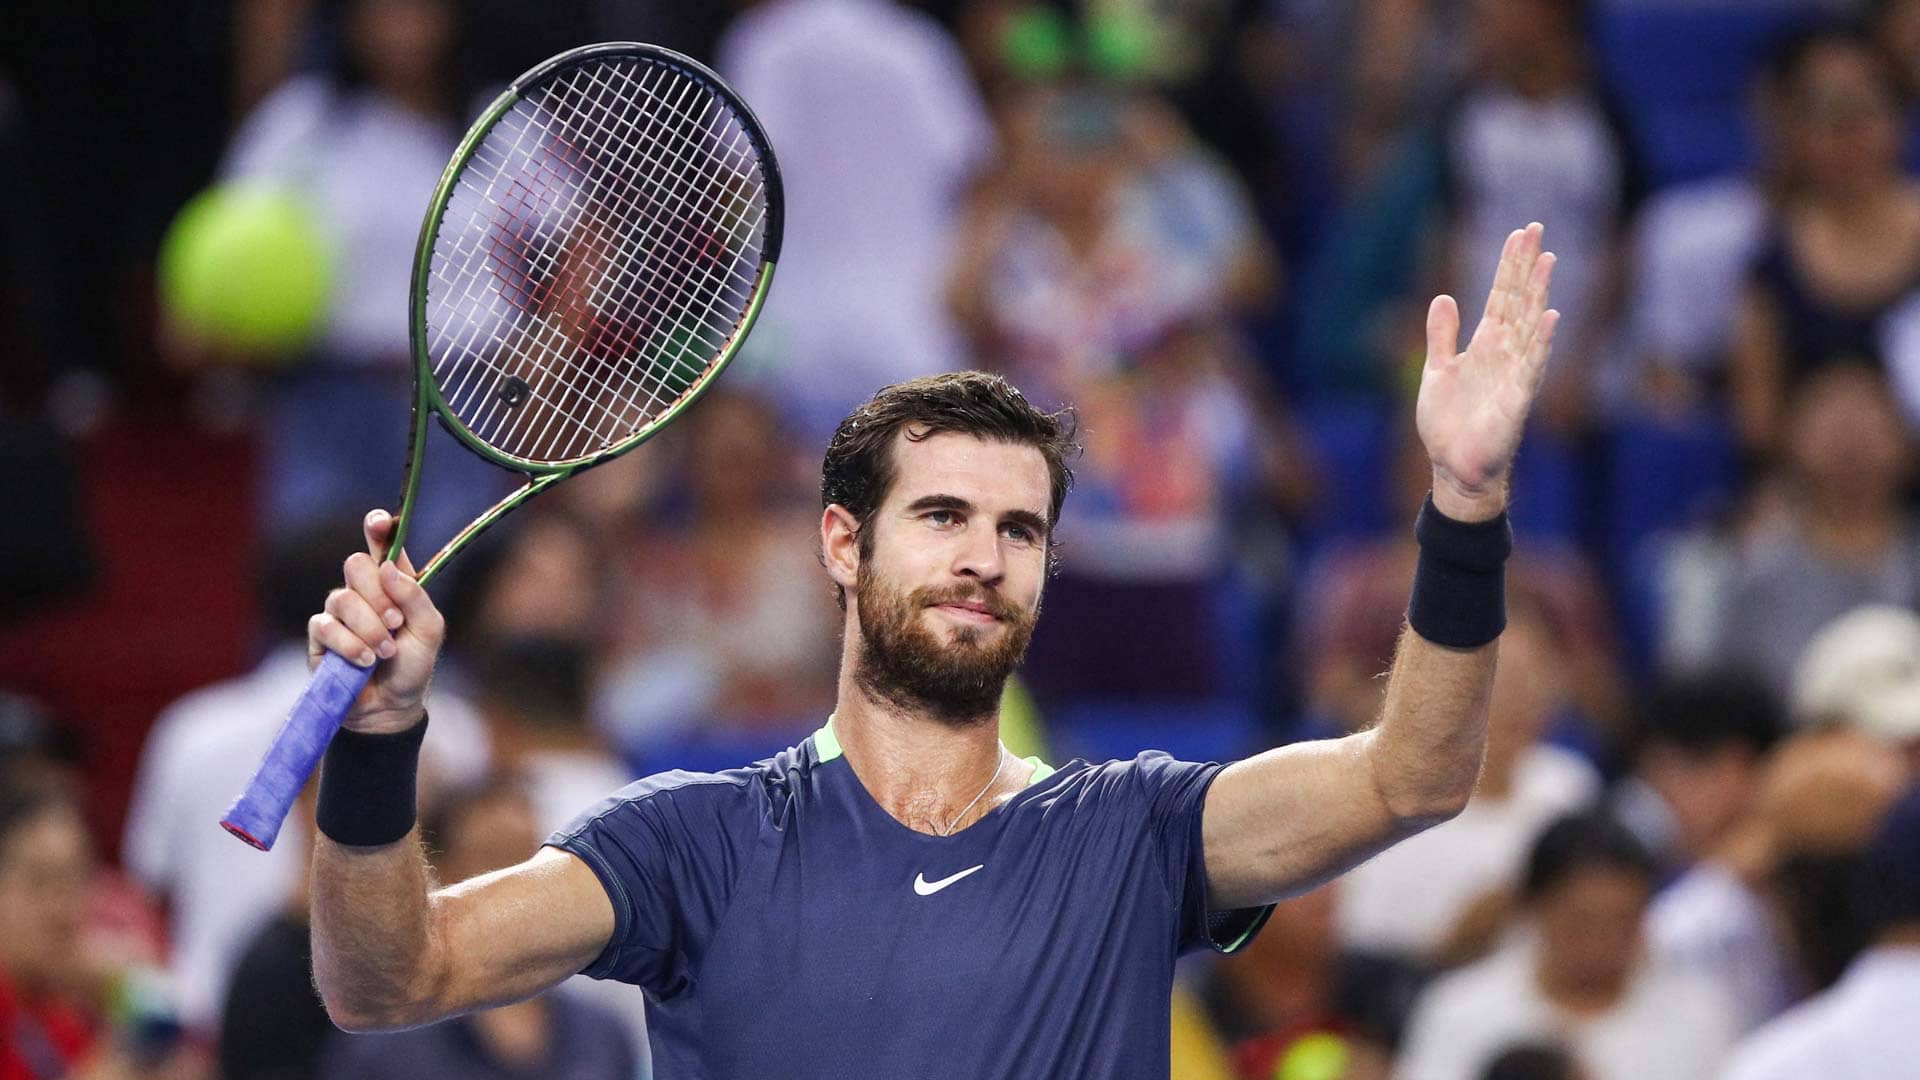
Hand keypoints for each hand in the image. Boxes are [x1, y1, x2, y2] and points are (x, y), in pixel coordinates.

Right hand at [307, 509, 444, 732]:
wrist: (392, 706)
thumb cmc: (413, 665)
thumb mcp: (429, 630)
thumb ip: (414, 597)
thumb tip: (387, 568)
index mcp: (392, 583)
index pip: (381, 545)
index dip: (378, 528)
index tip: (379, 522)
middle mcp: (363, 591)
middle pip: (355, 564)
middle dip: (377, 595)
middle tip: (395, 623)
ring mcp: (339, 612)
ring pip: (341, 597)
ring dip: (368, 627)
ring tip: (385, 651)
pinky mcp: (320, 636)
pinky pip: (326, 626)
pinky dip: (351, 644)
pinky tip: (365, 660)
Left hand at [1418, 223, 1557, 521]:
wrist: (1453, 466)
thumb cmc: (1449, 423)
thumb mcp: (1438, 370)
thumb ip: (1443, 335)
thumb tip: (1444, 297)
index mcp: (1485, 345)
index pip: (1501, 296)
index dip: (1509, 266)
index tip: (1519, 234)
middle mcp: (1504, 353)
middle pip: (1518, 301)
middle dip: (1525, 266)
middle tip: (1535, 229)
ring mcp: (1514, 373)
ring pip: (1529, 325)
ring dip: (1538, 293)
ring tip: (1547, 260)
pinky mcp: (1517, 398)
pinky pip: (1532, 366)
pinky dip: (1541, 342)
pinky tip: (1551, 317)